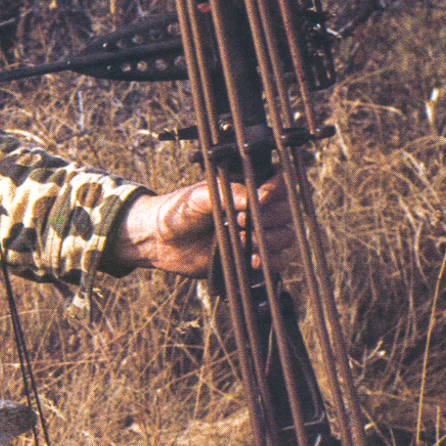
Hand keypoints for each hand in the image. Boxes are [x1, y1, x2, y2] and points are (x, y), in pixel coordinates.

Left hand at [110, 177, 294, 278]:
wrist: (159, 239)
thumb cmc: (178, 210)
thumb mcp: (202, 195)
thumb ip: (231, 193)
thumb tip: (257, 197)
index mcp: (247, 189)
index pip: (280, 183)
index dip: (277, 190)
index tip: (262, 197)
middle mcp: (256, 211)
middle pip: (287, 212)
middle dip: (269, 218)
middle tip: (240, 221)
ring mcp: (255, 235)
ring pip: (285, 237)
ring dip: (269, 240)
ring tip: (242, 240)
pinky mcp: (250, 258)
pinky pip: (277, 262)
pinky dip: (270, 261)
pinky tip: (251, 258)